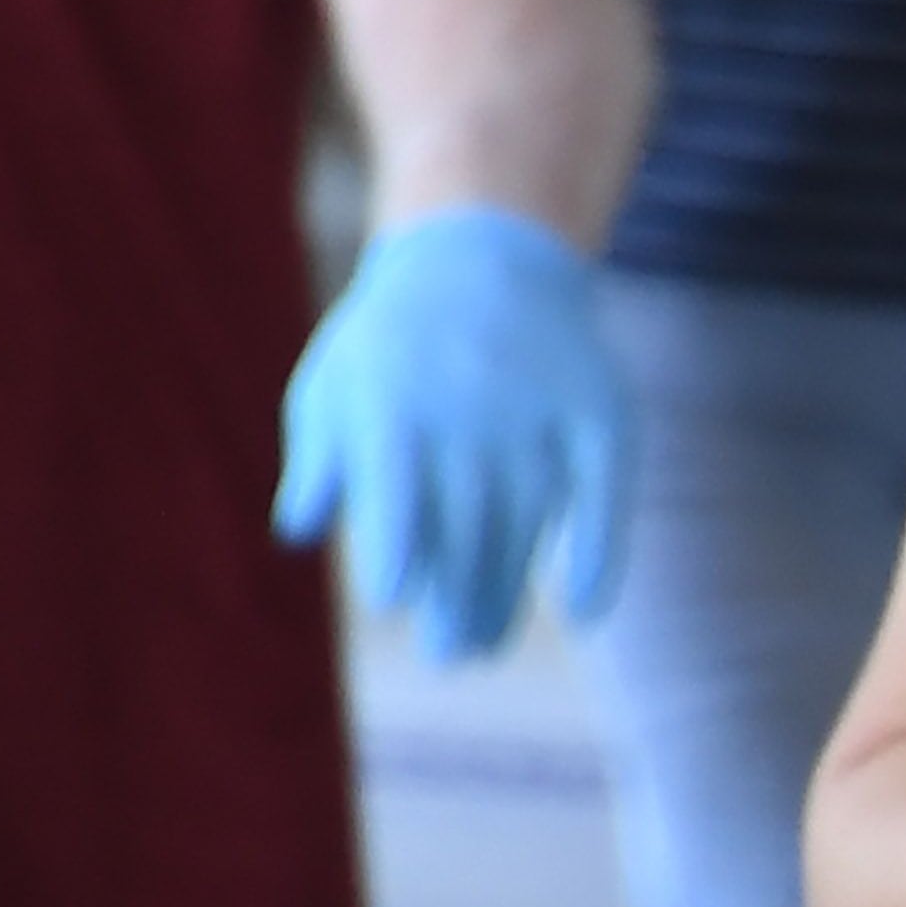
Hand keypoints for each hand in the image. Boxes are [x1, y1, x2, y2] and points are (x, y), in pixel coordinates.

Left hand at [274, 205, 629, 663]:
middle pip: (466, 524)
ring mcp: (540, 412)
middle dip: (456, 598)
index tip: (392, 599)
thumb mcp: (331, 383)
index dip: (397, 547)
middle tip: (448, 654)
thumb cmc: (390, 338)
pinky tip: (587, 606)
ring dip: (507, 589)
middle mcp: (471, 410)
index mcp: (394, 404)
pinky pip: (603, 491)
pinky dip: (600, 549)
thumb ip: (318, 459)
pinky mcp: (599, 413)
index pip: (397, 491)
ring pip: (526, 520)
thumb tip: (302, 534)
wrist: (487, 252)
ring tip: (484, 644)